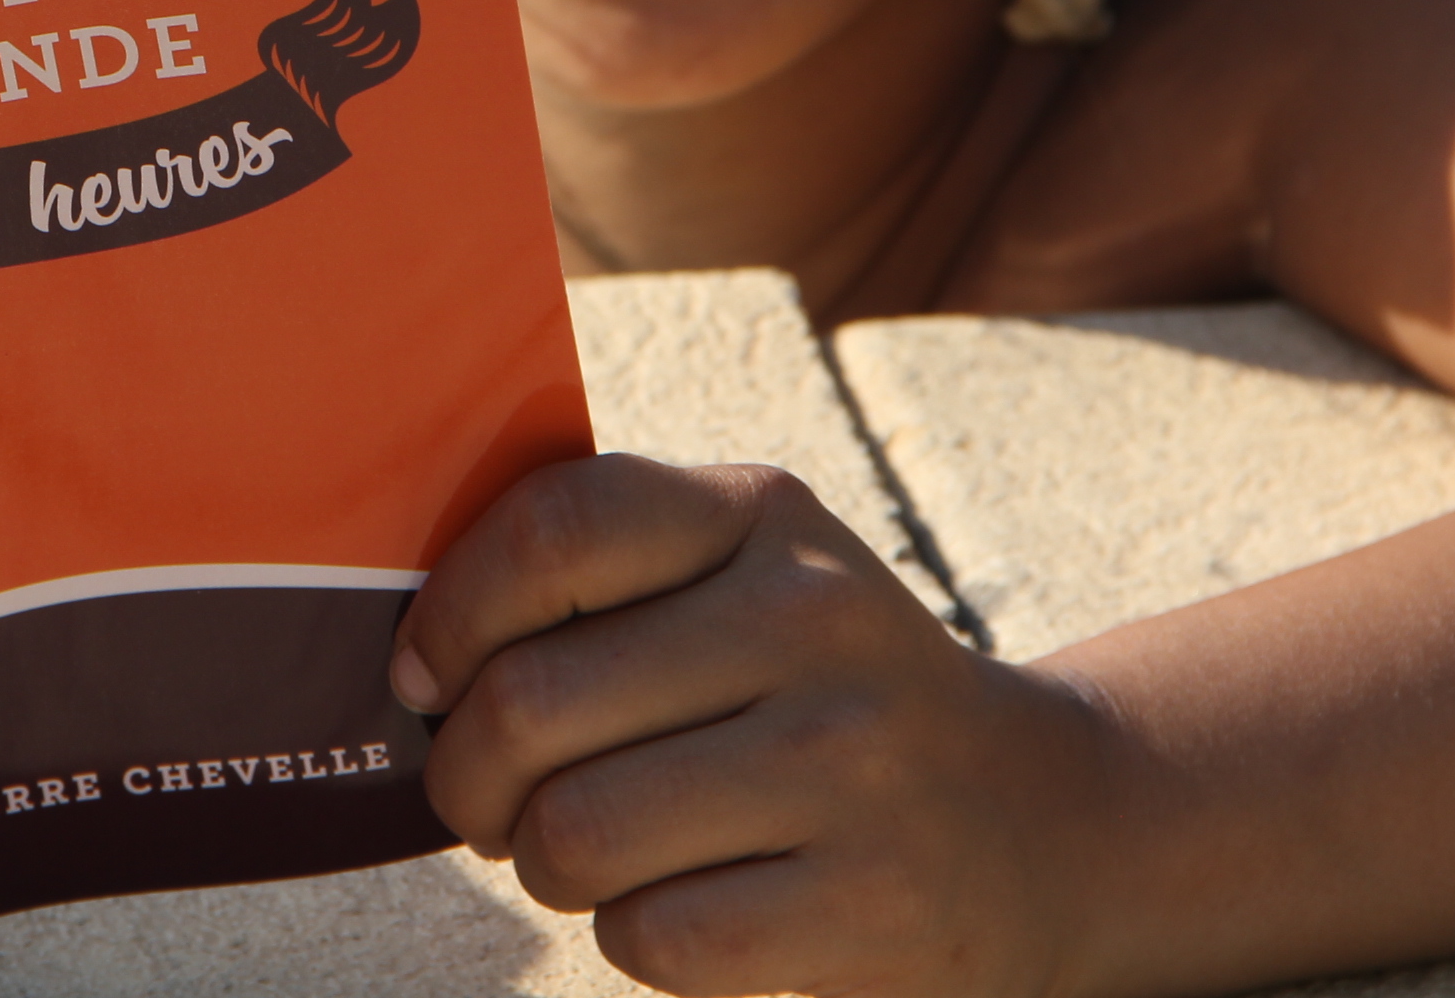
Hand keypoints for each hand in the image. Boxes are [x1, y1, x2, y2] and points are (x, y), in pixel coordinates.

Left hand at [394, 454, 1123, 997]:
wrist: (1041, 821)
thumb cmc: (821, 696)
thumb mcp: (747, 576)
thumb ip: (601, 576)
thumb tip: (412, 661)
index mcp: (764, 516)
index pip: (552, 530)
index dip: (449, 615)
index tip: (425, 678)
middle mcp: (816, 622)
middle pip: (529, 703)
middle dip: (470, 776)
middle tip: (489, 801)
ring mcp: (853, 765)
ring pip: (575, 832)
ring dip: (544, 866)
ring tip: (586, 854)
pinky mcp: (873, 905)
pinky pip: (652, 938)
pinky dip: (630, 938)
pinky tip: (677, 907)